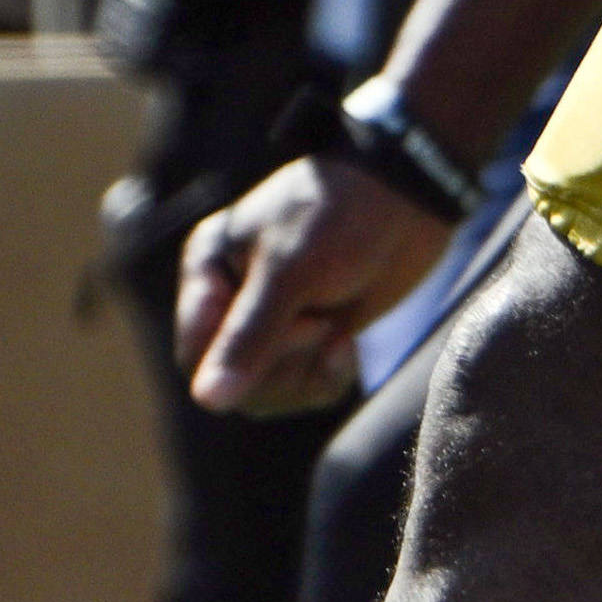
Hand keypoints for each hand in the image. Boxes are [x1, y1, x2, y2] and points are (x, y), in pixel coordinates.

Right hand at [178, 143, 447, 412]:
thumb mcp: (289, 273)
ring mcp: (273, 325)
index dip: (236, 359)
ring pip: (268, 395)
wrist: (408, 200)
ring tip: (331, 326)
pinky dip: (330, 376)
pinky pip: (306, 392)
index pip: (194, 353)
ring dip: (306, 372)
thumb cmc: (338, 217)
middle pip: (232, 384)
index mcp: (209, 271)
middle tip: (317, 323)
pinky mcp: (312, 341)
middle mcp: (232, 301)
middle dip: (280, 365)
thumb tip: (206, 400)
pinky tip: (346, 342)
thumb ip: (247, 337)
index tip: (288, 323)